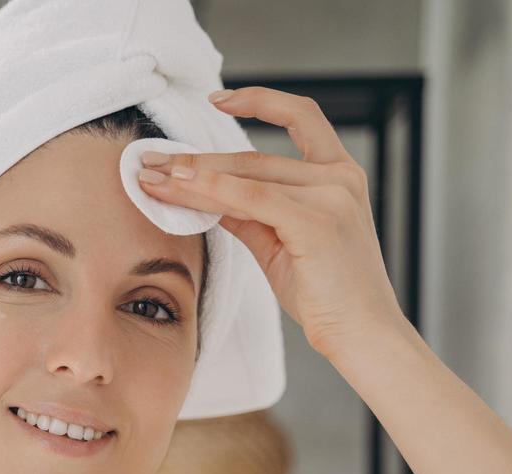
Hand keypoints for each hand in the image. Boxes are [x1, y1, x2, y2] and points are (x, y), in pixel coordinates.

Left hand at [137, 85, 414, 358]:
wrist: (361, 335)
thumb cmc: (326, 295)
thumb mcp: (282, 244)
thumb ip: (249, 214)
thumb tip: (206, 196)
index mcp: (340, 175)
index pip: (301, 118)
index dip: (260, 101)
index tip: (218, 100)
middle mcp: (339, 177)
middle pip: (253, 156)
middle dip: (196, 160)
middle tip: (151, 163)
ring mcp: (331, 195)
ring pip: (247, 174)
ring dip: (193, 176)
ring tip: (152, 178)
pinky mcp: (316, 220)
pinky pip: (253, 198)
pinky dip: (213, 192)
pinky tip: (181, 191)